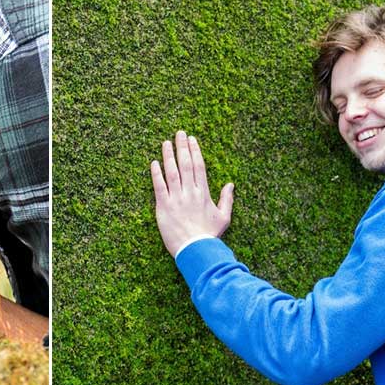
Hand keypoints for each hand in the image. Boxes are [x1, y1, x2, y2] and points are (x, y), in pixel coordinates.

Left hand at [150, 130, 234, 256]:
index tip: (192, 139)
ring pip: (172, 172)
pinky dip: (156, 174)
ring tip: (166, 143)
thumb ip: (227, 199)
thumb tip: (231, 184)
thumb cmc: (210, 236)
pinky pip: (159, 186)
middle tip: (179, 133)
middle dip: (182, 147)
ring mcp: (176, 199)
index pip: (199, 166)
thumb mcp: (224, 217)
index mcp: (204, 193)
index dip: (195, 151)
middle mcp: (190, 193)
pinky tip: (154, 163)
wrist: (196, 250)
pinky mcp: (164, 207)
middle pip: (186, 164)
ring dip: (168, 156)